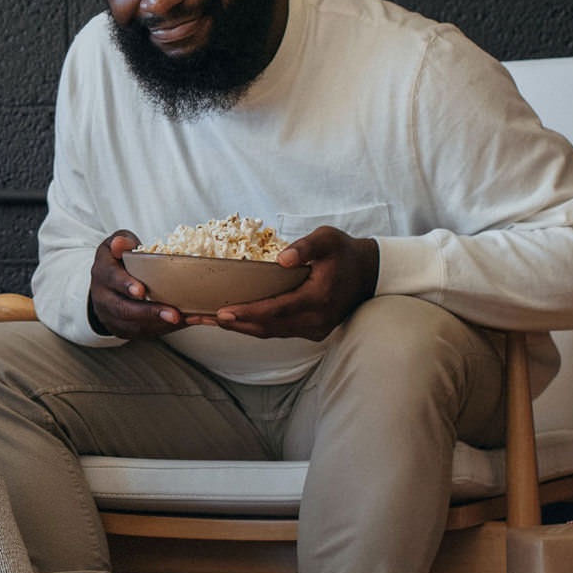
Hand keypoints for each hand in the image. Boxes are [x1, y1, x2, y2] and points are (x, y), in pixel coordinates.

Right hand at [86, 230, 185, 339]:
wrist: (103, 285)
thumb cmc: (116, 261)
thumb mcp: (116, 245)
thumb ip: (122, 241)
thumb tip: (120, 244)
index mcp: (102, 272)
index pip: (111, 278)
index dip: (126, 284)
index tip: (141, 291)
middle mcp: (103, 297)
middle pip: (123, 308)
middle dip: (149, 312)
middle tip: (173, 314)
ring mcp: (111, 316)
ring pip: (134, 325)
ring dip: (160, 324)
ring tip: (184, 319)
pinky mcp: (122, 328)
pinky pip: (142, 332)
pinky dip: (164, 329)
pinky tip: (183, 322)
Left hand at [209, 226, 379, 339]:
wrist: (369, 273)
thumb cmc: (344, 252)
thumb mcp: (327, 239)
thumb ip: (306, 246)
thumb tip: (283, 258)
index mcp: (317, 298)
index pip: (276, 310)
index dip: (247, 313)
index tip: (222, 312)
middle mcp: (315, 320)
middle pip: (268, 327)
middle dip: (235, 324)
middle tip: (203, 318)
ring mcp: (315, 329)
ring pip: (272, 333)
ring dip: (242, 328)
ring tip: (211, 320)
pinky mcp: (313, 331)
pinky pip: (279, 332)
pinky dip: (256, 327)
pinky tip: (236, 320)